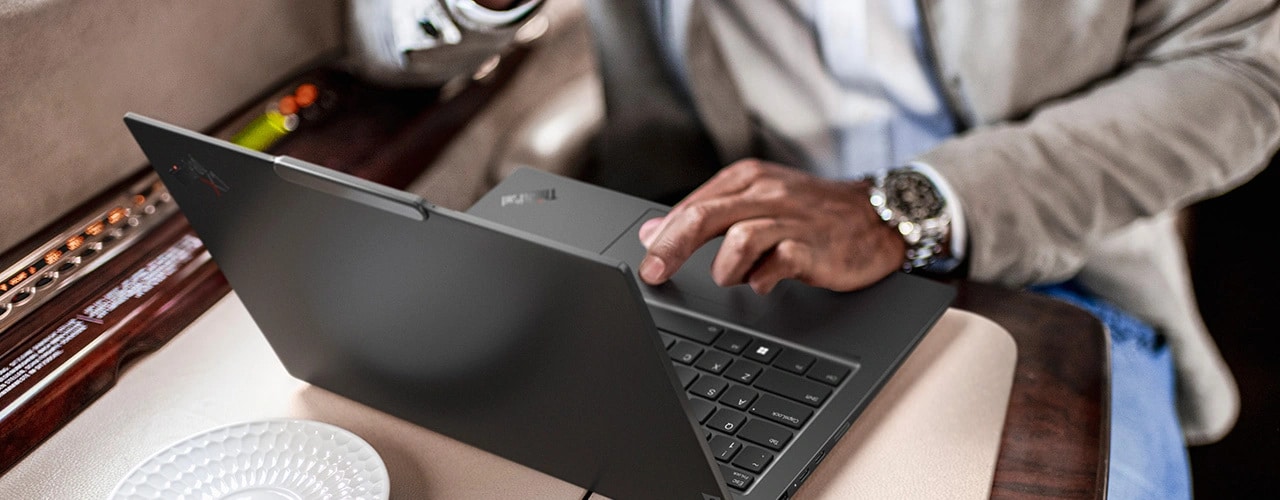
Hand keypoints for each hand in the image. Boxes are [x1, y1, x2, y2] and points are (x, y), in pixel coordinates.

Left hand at [637, 159, 905, 293]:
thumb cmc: (812, 213)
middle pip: (705, 217)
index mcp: (747, 179)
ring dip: (724, 266)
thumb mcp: (756, 202)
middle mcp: (766, 193)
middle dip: (672, 248)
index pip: (693, 205)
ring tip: (730, 278)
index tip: (644, 263)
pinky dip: (763, 278)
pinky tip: (762, 284)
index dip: (662, 236)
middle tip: (654, 274)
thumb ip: (706, 214)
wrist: (879, 216)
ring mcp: (792, 219)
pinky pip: (779, 261)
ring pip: (739, 236)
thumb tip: (651, 233)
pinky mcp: (814, 246)